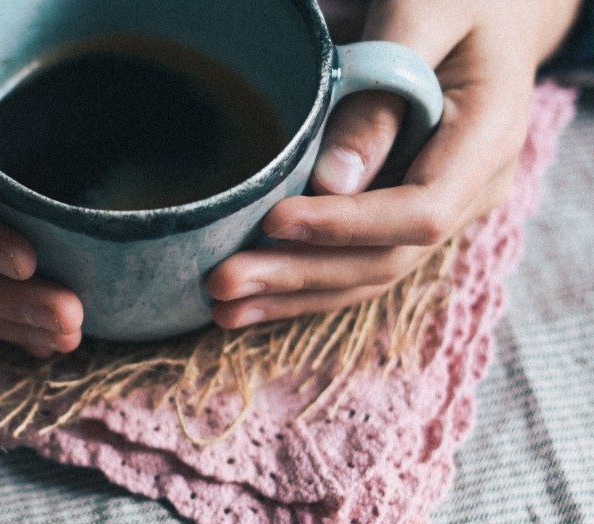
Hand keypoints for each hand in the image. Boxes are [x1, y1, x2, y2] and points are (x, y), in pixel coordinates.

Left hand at [208, 0, 583, 328]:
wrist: (487, 9)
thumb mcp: (421, 19)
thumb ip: (379, 97)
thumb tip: (332, 184)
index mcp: (486, 141)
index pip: (419, 212)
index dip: (345, 227)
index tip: (274, 220)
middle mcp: (470, 191)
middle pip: (385, 259)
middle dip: (300, 274)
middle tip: (223, 282)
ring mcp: (440, 210)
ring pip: (367, 274)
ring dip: (292, 295)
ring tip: (221, 307)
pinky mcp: (402, 216)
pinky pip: (356, 262)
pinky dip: (301, 283)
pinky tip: (249, 302)